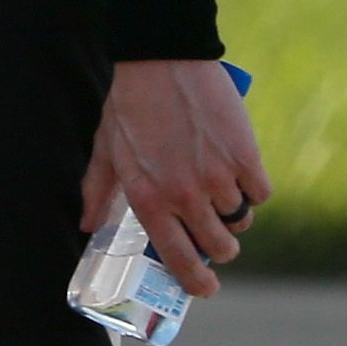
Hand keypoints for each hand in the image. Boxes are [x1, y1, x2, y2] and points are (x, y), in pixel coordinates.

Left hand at [82, 59, 270, 295]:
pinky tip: (240, 172)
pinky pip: (260, 193)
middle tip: (217, 237)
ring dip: (234, 214)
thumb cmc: (130, 102)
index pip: (178, 258)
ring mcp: (217, 178)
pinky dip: (253, 188)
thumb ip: (97, 190)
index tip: (205, 288)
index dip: (196, 281)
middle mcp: (184, 195)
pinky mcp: (245, 157)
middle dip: (221, 248)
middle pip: (219, 247)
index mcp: (147, 197)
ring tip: (222, 194)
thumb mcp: (106, 148)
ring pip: (240, 220)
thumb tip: (86, 226)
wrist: (162, 57)